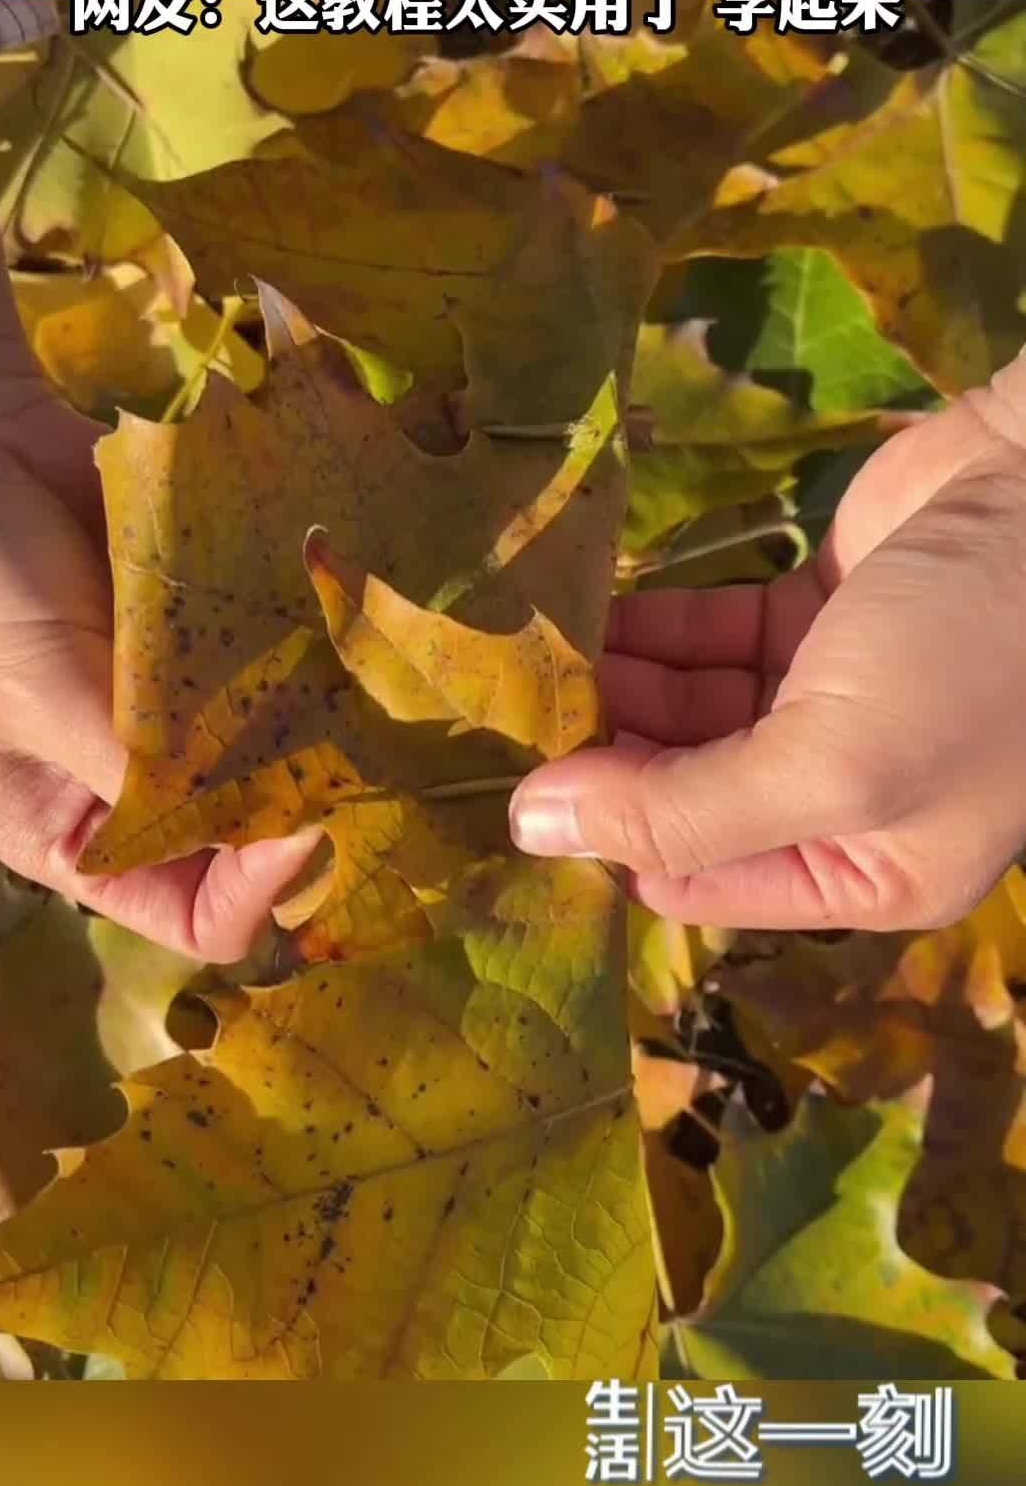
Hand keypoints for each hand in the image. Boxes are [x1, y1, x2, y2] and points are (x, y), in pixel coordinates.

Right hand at [0, 379, 318, 961]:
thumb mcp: (37, 691)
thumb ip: (150, 762)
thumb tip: (273, 822)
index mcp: (83, 836)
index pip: (201, 916)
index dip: (264, 887)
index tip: (312, 819)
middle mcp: (149, 783)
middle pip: (264, 834)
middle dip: (315, 801)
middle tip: (374, 753)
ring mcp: (191, 700)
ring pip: (291, 741)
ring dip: (332, 718)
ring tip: (368, 681)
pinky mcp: (217, 625)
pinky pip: (287, 651)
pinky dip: (318, 638)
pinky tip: (344, 611)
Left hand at [510, 358, 1025, 931]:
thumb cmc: (970, 657)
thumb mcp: (834, 763)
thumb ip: (679, 808)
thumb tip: (530, 830)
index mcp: (866, 871)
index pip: (694, 877)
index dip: (608, 835)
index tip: (523, 779)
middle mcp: (843, 798)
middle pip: (683, 790)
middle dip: (604, 752)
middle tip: (514, 700)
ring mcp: (830, 701)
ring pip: (689, 710)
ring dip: (618, 683)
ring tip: (535, 651)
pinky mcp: (818, 613)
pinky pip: (713, 635)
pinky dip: (655, 626)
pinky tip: (585, 608)